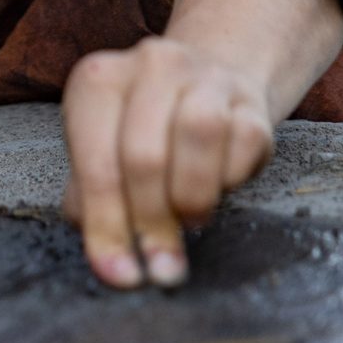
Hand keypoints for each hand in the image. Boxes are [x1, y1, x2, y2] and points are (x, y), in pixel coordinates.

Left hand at [61, 0, 342, 288]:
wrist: (207, 84)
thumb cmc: (141, 130)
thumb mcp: (103, 152)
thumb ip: (95, 202)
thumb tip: (113, 265)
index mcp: (97, 81)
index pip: (95, 161)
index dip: (107, 226)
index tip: (121, 276)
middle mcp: (147, 65)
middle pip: (144, 155)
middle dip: (152, 223)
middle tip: (161, 266)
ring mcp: (202, 76)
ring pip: (198, 137)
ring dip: (192, 197)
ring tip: (189, 219)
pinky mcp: (248, 97)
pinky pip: (244, 143)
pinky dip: (230, 179)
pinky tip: (218, 185)